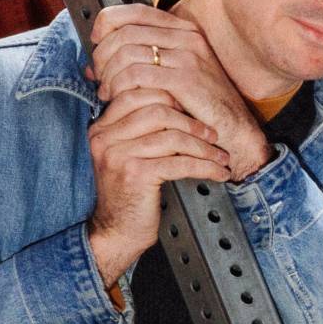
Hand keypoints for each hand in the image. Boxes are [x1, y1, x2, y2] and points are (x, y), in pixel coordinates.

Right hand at [86, 86, 234, 282]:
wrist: (116, 231)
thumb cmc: (129, 192)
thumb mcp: (128, 154)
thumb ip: (141, 130)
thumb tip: (177, 103)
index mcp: (102, 127)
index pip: (137, 93)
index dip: (170, 98)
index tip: (193, 115)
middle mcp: (105, 137)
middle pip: (159, 111)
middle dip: (193, 123)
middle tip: (213, 136)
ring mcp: (118, 155)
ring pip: (173, 137)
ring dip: (205, 148)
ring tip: (220, 157)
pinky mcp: (136, 174)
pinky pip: (181, 163)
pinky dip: (206, 167)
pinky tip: (219, 173)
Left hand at [88, 4, 271, 180]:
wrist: (236, 130)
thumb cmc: (203, 106)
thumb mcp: (171, 76)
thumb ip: (138, 64)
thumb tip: (94, 66)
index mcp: (184, 31)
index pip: (133, 11)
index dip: (106, 23)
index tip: (96, 42)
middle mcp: (187, 37)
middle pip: (125, 32)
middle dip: (102, 55)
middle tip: (99, 76)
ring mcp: (188, 57)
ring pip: (126, 53)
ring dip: (108, 74)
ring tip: (107, 91)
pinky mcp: (185, 79)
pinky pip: (135, 75)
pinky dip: (118, 87)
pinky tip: (116, 99)